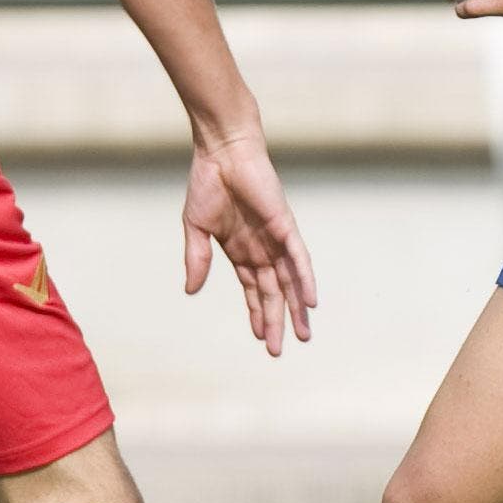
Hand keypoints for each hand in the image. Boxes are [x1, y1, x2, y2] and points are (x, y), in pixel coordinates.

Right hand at [179, 125, 319, 353]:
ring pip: (289, 281)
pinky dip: (305, 279)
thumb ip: (197, 259)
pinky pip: (298, 258)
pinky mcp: (284, 225)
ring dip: (296, 308)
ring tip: (303, 335)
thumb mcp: (196, 228)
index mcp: (241, 250)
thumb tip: (191, 291)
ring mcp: (275, 238)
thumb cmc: (208, 183)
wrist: (222, 152)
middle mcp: (261, 248)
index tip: (262, 339)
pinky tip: (311, 302)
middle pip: (272, 292)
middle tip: (280, 350)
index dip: (257, 314)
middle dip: (276, 321)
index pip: (252, 289)